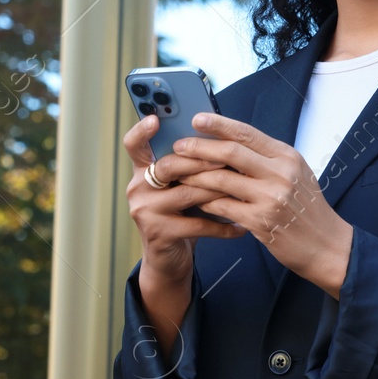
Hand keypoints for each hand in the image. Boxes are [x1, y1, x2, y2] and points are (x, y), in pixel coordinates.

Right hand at [122, 113, 245, 289]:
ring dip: (218, 190)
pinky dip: (222, 226)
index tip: (154, 118)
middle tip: (228, 158)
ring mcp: (146, 211)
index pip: (134, 145)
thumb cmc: (181, 216)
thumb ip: (189, 166)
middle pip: (169, 166)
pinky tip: (240, 226)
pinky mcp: (158, 234)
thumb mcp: (180, 187)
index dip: (141, 130)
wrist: (168, 260)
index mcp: (143, 171)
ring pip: (187, 193)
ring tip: (242, 189)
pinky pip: (197, 225)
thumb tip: (222, 138)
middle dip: (201, 160)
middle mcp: (138, 188)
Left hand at [169, 112, 353, 297]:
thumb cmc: (307, 209)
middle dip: (199, 147)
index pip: (248, 133)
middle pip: (230, 152)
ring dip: (196, 176)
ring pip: (221, 179)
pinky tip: (196, 199)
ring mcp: (270, 198)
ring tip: (180, 174)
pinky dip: (206, 201)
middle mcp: (280, 173)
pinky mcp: (260, 221)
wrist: (327, 245)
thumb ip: (267, 159)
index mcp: (287, 156)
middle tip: (178, 147)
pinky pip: (223, 206)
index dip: (219, 124)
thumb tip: (231, 143)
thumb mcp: (295, 174)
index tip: (196, 119)